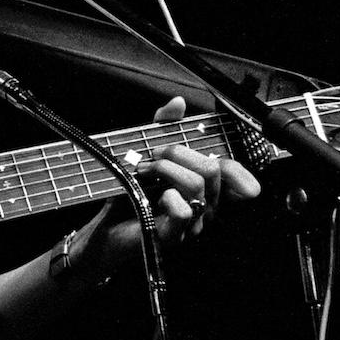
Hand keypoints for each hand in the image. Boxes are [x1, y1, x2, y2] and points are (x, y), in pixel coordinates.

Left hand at [75, 96, 260, 273]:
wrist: (105, 227)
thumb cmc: (129, 193)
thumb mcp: (145, 153)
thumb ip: (162, 128)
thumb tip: (178, 102)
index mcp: (204, 188)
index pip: (235, 173)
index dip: (230, 160)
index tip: (200, 149)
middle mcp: (205, 207)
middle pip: (212, 169)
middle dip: (177, 153)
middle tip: (151, 157)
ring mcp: (192, 224)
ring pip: (197, 186)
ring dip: (165, 169)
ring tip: (143, 172)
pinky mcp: (172, 237)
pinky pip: (183, 212)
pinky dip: (168, 197)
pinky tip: (154, 196)